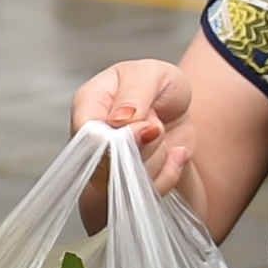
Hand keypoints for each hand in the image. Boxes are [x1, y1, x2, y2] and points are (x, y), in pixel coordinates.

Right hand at [64, 58, 199, 204]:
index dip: (118, 138)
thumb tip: (118, 120)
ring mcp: (104, 166)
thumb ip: (134, 94)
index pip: (87, 134)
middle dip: (146, 146)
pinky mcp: (124, 185)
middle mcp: (90, 138)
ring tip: (162, 134)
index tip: (150, 127)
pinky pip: (147, 193)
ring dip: (158, 158)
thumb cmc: (160, 86)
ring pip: (128, 181)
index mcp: (87, 103)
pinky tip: (173, 153)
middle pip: (107, 164)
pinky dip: (169, 173)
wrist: (179, 108)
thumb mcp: (153, 75)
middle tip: (157, 125)